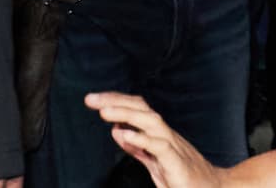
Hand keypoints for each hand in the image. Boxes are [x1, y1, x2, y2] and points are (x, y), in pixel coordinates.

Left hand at [85, 93, 224, 187]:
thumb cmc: (184, 177)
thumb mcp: (154, 161)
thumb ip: (137, 147)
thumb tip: (118, 132)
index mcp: (159, 135)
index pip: (138, 110)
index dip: (117, 102)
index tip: (95, 99)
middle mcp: (166, 135)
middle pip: (142, 110)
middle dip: (116, 102)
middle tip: (91, 98)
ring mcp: (173, 147)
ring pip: (151, 122)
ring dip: (126, 114)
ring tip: (104, 111)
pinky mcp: (176, 163)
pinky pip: (159, 147)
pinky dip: (142, 139)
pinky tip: (125, 135)